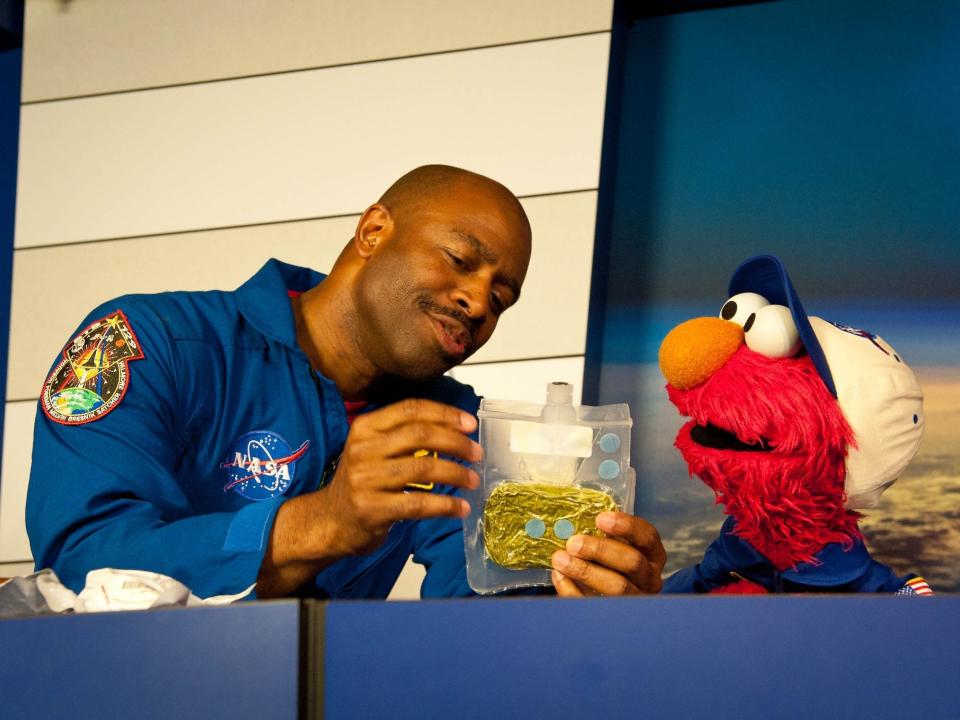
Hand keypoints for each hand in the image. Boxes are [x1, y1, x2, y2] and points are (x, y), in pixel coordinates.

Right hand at [319, 398, 481, 555]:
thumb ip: (405, 436)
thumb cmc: (363, 483)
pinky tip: (460, 508)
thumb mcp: (375, 450)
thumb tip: (456, 428)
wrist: (331, 521)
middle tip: (477, 453)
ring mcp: (365, 479)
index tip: (470, 423)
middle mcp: (363, 449)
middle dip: (456, 443)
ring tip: (472, 480)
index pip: (411, 410)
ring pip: (423, 468)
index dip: (445, 414)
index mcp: (365, 428)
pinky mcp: (372, 509)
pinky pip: (418, 504)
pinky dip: (445, 506)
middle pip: (420, 435)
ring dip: (456, 474)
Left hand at [550, 511, 665, 595]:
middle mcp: (650, 579)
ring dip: (586, 571)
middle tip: (573, 543)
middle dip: (601, 550)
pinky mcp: (615, 617)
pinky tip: (559, 576)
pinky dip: (573, 590)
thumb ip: (603, 536)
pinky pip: (595, 606)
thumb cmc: (607, 564)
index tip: (600, 519)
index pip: (648, 538)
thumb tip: (575, 522)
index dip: (627, 526)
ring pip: (618, 587)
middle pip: (633, 562)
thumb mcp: (613, 548)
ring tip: (560, 559)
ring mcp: (636, 600)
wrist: (602, 600)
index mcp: (652, 557)